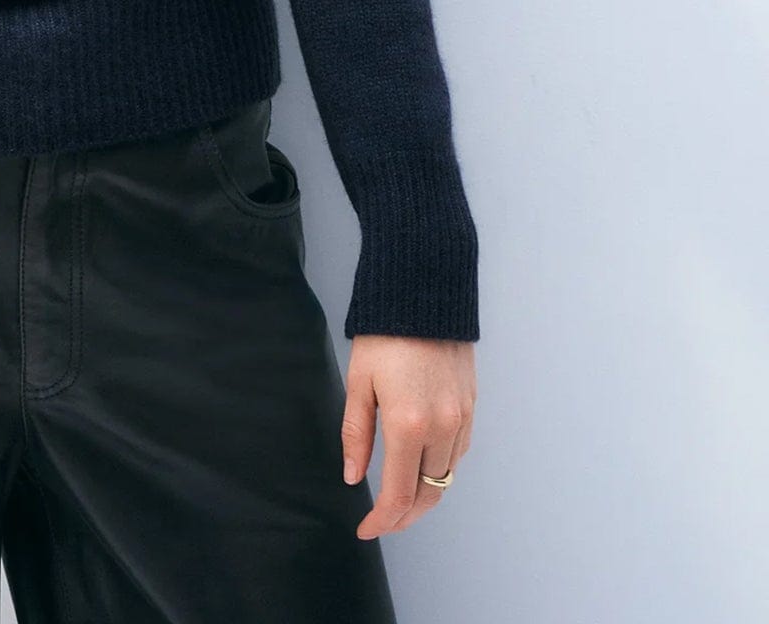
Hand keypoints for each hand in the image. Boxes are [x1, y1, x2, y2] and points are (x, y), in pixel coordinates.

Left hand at [341, 335, 477, 536]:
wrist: (423, 294)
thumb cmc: (385, 333)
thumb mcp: (359, 382)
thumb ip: (357, 434)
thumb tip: (354, 477)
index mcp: (408, 424)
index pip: (398, 494)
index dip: (382, 520)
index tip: (366, 529)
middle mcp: (441, 427)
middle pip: (428, 494)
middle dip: (405, 517)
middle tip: (383, 522)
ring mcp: (460, 418)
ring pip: (446, 477)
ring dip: (424, 495)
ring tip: (400, 500)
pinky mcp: (470, 406)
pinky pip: (458, 453)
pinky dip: (440, 469)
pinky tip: (422, 466)